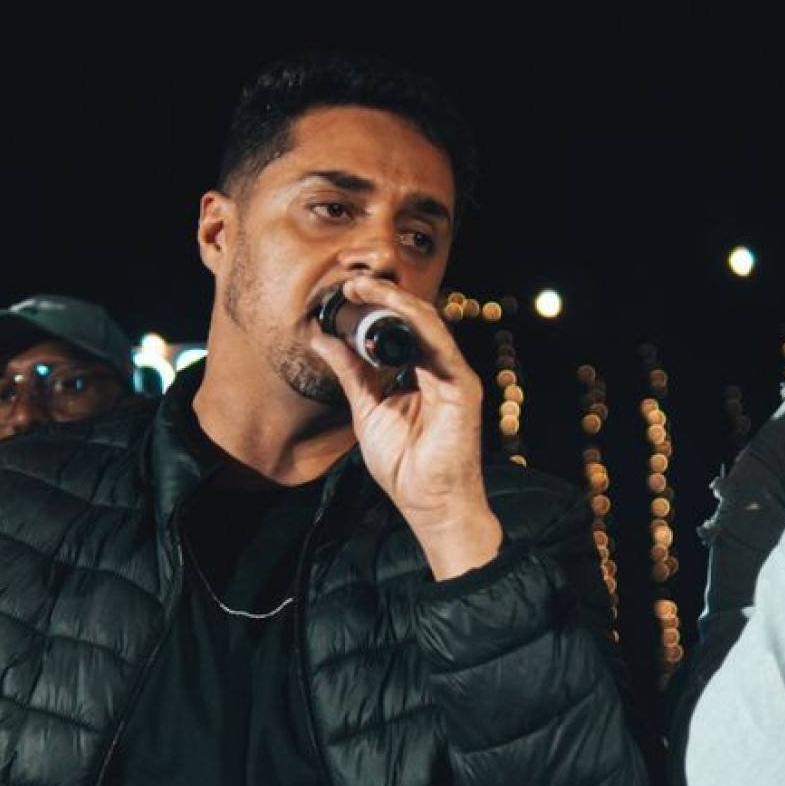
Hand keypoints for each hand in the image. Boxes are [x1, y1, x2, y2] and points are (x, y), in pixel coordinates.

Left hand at [310, 274, 504, 578]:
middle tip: (349, 283)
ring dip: (395, 302)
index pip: (398, 330)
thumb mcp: (366, 409)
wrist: (428, 503)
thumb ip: (350, 373)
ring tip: (364, 288)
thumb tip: (322, 340)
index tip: (342, 295)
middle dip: (382, 297)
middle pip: (413, 320)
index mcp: (419, 373)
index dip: (373, 309)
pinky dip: (414, 323)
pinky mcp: (463, 386)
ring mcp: (453, 375)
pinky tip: (391, 309)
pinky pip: (439, 344)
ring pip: (427, 324)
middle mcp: (439, 369)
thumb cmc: (404, 465)